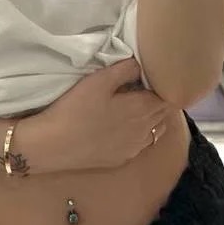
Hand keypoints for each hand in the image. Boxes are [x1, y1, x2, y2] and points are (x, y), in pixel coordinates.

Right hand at [18, 59, 170, 173]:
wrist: (54, 145)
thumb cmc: (76, 108)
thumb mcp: (99, 80)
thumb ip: (126, 69)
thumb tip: (142, 65)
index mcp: (143, 108)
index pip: (169, 96)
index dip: (165, 85)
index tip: (156, 76)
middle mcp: (145, 130)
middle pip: (164, 113)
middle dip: (160, 99)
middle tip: (147, 87)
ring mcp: (135, 148)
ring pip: (156, 130)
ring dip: (152, 118)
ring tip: (137, 106)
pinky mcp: (122, 159)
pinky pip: (142, 144)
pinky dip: (141, 134)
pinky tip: (124, 128)